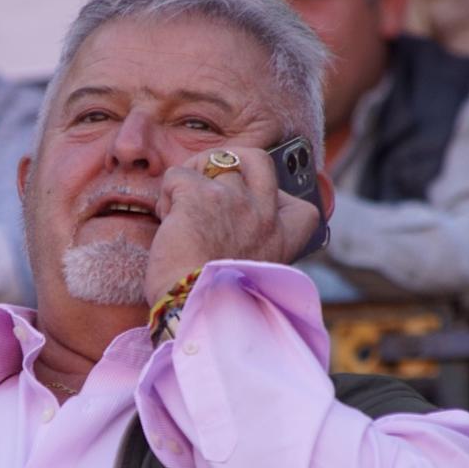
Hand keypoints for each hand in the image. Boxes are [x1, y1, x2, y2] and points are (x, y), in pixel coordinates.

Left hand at [143, 146, 319, 304]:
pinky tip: (165, 220)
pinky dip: (167, 193)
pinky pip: (177, 175)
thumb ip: (250, 247)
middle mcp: (264, 214)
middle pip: (257, 158)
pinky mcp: (200, 196)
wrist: (191, 309)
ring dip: (190, 181)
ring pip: (211, 162)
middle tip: (209, 180)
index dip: (280, 198)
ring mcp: (235, 200)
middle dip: (231, 159)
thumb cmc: (211, 300)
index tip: (257, 211)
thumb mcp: (249, 274)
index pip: (303, 207)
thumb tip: (228, 232)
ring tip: (177, 211)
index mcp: (281, 238)